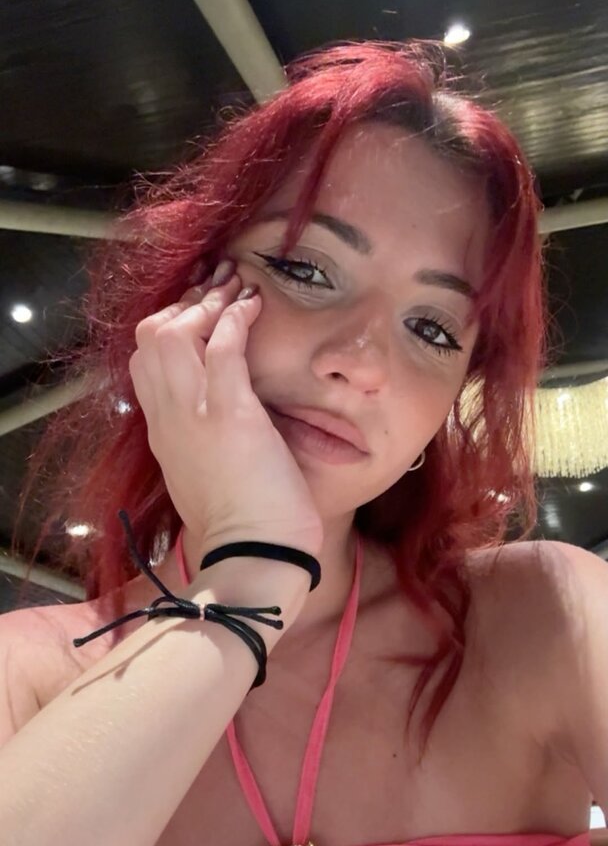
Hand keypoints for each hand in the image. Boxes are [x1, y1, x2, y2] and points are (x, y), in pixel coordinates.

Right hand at [129, 263, 323, 576]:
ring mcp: (196, 413)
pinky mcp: (231, 413)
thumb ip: (201, 448)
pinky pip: (223, 346)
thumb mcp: (205, 481)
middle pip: (150, 339)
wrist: (254, 556)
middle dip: (184, 305)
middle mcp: (170, 418)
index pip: (145, 365)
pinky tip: (255, 305)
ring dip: (209, 302)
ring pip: (177, 333)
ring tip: (237, 289)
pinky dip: (237, 317)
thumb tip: (217, 431)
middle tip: (218, 291)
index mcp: (164, 435)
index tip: (199, 317)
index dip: (169, 331)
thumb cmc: (243, 528)